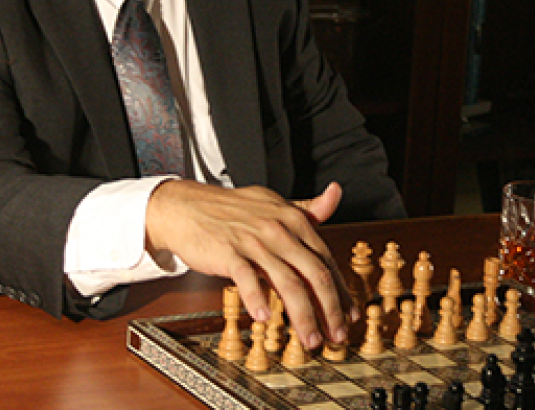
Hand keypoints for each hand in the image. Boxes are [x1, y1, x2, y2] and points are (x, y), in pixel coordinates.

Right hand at [144, 180, 356, 349]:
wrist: (186, 207)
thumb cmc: (230, 209)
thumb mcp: (273, 203)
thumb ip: (307, 208)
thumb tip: (336, 194)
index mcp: (293, 219)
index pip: (325, 259)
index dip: (340, 291)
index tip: (348, 315)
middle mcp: (278, 230)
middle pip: (314, 274)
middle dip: (330, 309)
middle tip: (336, 336)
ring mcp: (253, 241)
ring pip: (288, 283)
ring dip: (303, 316)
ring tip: (310, 339)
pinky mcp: (228, 252)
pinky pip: (247, 279)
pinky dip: (257, 300)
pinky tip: (264, 318)